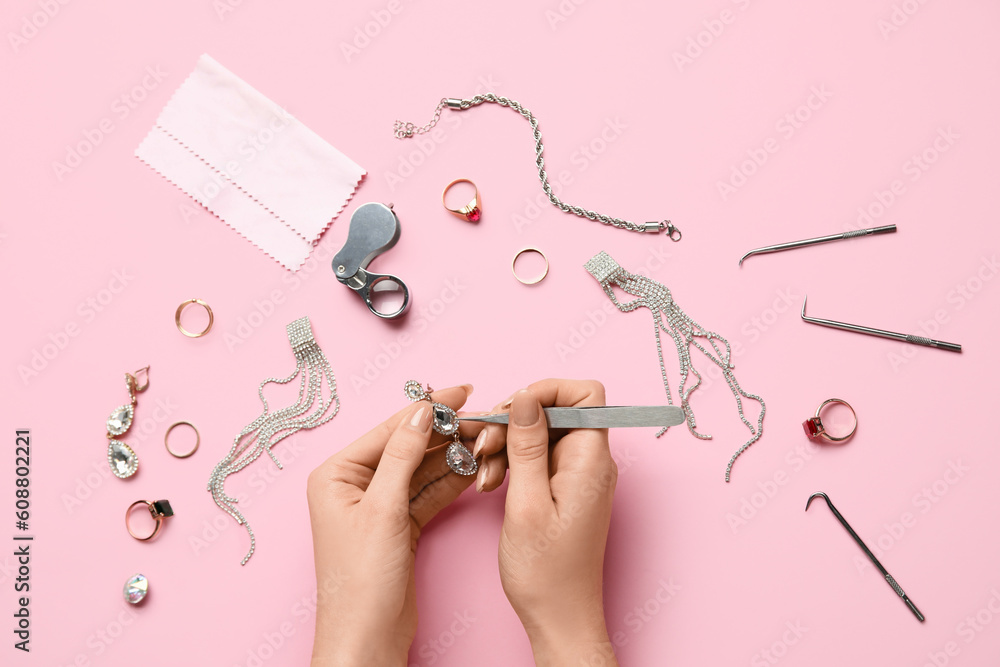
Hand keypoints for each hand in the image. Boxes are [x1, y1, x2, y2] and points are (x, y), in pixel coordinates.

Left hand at [306, 384, 477, 665]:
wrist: (368, 637)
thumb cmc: (362, 580)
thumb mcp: (384, 509)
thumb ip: (403, 456)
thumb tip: (420, 411)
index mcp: (336, 474)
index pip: (388, 430)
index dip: (427, 409)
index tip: (460, 391)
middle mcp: (354, 485)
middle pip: (407, 447)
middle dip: (445, 434)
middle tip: (481, 418)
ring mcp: (378, 505)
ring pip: (422, 470)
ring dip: (453, 456)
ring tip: (485, 439)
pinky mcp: (399, 524)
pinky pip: (429, 493)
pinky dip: (452, 482)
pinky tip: (476, 467)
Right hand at [477, 379, 618, 665]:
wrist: (558, 615)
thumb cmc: (546, 571)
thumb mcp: (526, 502)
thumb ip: (527, 446)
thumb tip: (527, 397)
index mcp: (589, 461)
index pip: (585, 395)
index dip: (547, 391)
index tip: (511, 409)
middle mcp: (589, 462)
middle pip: (555, 411)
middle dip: (515, 420)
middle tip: (484, 446)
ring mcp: (576, 474)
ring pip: (540, 433)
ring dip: (507, 444)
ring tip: (484, 473)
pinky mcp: (562, 487)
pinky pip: (536, 457)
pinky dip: (511, 463)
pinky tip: (491, 483)